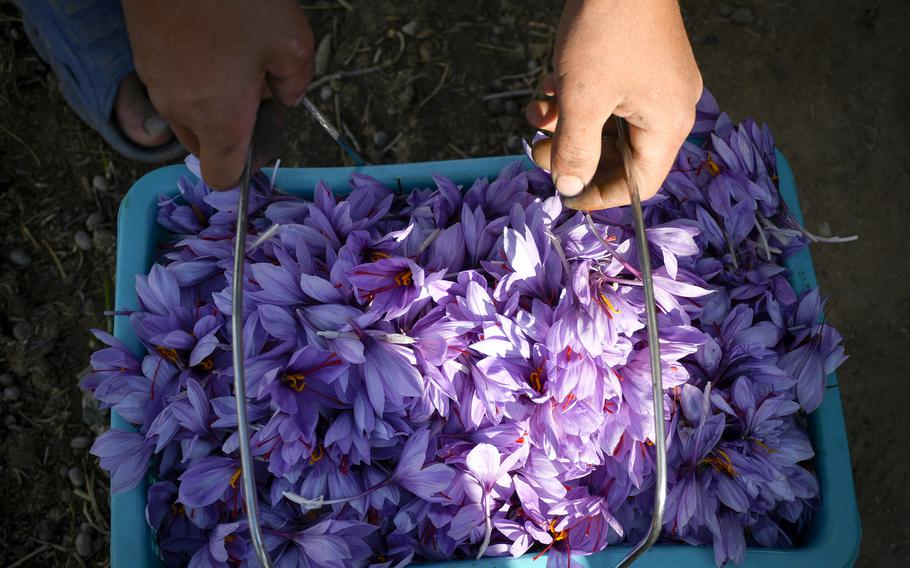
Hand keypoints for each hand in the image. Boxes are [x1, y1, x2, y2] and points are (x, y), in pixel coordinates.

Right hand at [122, 0, 314, 188]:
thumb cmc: (236, 2)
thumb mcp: (292, 43)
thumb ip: (295, 84)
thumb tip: (285, 98)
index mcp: (219, 119)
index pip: (223, 177)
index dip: (245, 170)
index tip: (262, 136)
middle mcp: (181, 110)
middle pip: (206, 147)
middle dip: (232, 132)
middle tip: (256, 89)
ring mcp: (157, 85)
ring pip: (188, 116)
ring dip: (212, 104)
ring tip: (235, 60)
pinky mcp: (144, 59)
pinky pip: (173, 87)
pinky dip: (193, 80)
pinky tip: (212, 43)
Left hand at [526, 0, 701, 209]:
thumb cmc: (607, 30)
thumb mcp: (582, 99)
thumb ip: (575, 150)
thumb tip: (568, 187)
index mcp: (668, 124)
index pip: (639, 184)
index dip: (599, 195)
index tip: (562, 194)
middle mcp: (669, 108)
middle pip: (619, 157)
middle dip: (573, 156)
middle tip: (539, 150)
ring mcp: (655, 85)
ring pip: (606, 127)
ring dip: (567, 127)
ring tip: (538, 118)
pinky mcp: (637, 65)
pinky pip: (605, 99)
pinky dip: (574, 101)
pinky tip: (546, 90)